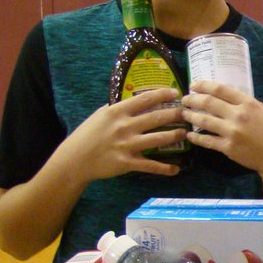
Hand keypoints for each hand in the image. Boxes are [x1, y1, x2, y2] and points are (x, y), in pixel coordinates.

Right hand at [65, 88, 183, 181]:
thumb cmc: (88, 135)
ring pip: (158, 139)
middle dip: (175, 114)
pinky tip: (175, 169)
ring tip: (184, 133)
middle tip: (187, 113)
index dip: (162, 94)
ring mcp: (127, 145)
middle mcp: (125, 126)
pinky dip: (165, 169)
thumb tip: (134, 100)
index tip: (175, 93)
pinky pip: (151, 165)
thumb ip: (117, 108)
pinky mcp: (128, 162)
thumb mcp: (100, 115)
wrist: (75, 159)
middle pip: (156, 117)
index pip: (145, 99)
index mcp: (118, 112)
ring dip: (175, 136)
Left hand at [182, 79, 262, 174]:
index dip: (203, 85)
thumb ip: (247, 105)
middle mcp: (238, 115)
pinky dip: (196, 137)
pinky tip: (190, 135)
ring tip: (184, 113)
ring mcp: (232, 132)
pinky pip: (207, 141)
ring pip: (204, 120)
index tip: (194, 85)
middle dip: (192, 99)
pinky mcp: (228, 148)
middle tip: (184, 99)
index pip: (220, 89)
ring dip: (190, 116)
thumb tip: (230, 99)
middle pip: (208, 102)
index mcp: (248, 103)